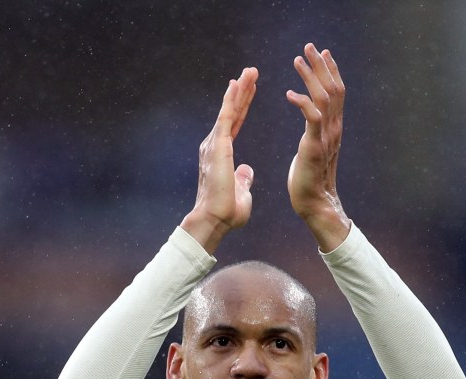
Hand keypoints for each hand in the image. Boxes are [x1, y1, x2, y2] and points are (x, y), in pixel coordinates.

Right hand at [182, 67, 258, 252]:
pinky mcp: (218, 145)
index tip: (249, 90)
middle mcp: (215, 145)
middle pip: (232, 112)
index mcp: (222, 155)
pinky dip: (230, 100)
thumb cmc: (226, 213)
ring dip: (239, 90)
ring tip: (250, 72)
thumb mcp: (240, 192)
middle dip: (242, 91)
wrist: (214, 220)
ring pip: (229, 110)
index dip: (242, 106)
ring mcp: (215, 144)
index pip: (234, 124)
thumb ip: (242, 179)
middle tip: (251, 72)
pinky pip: (225, 117)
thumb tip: (246, 170)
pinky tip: (236, 84)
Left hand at [286, 44, 350, 250]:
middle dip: (321, 65)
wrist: (313, 203)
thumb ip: (314, 135)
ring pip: (323, 97)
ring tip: (298, 60)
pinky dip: (302, 102)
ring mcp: (326, 137)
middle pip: (332, 88)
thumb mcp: (312, 150)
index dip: (330, 71)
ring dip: (310, 76)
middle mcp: (333, 128)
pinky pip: (312, 117)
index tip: (322, 53)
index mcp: (333, 128)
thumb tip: (312, 129)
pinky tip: (289, 93)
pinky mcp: (314, 146)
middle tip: (309, 46)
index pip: (336, 93)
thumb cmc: (308, 180)